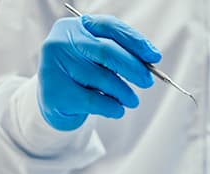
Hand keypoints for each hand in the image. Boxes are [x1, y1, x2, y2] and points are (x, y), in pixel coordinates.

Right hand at [37, 15, 160, 130]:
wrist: (55, 102)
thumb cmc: (83, 75)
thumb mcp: (98, 59)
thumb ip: (120, 54)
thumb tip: (151, 60)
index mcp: (75, 27)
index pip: (110, 27)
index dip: (135, 41)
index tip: (154, 57)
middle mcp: (61, 43)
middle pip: (107, 51)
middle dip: (134, 68)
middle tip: (147, 81)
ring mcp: (55, 67)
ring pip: (103, 79)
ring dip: (125, 93)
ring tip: (132, 100)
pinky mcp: (56, 93)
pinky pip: (95, 101)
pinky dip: (113, 107)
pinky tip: (117, 110)